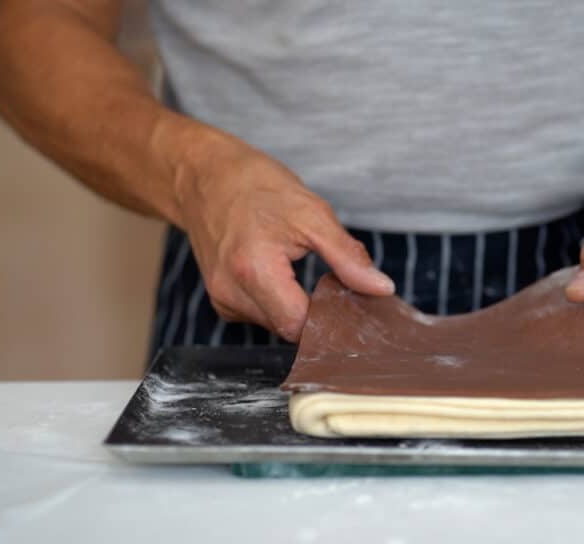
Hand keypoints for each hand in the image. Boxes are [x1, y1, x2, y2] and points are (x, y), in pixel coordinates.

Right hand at [172, 128, 393, 340]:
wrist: (204, 175)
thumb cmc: (255, 186)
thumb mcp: (312, 213)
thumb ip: (347, 256)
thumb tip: (380, 288)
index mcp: (254, 270)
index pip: (301, 326)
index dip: (331, 321)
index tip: (350, 304)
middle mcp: (231, 291)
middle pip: (288, 329)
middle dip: (316, 312)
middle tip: (331, 281)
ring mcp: (221, 298)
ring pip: (274, 324)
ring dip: (296, 306)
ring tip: (299, 267)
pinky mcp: (220, 298)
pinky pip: (259, 314)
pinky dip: (277, 301)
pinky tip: (280, 273)